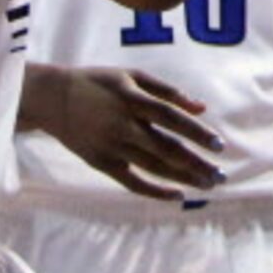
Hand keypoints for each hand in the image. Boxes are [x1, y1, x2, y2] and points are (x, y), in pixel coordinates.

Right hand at [39, 67, 224, 201]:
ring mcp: (111, 147)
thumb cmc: (99, 83)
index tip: (220, 146)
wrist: (52, 98)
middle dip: (196, 163)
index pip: (172, 118)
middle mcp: (123, 126)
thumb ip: (167, 91)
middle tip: (221, 176)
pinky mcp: (101, 163)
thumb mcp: (132, 76)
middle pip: (166, 148)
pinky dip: (154, 191)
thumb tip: (202, 107)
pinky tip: (177, 195)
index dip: (196, 132)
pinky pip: (131, 182)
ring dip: (183, 178)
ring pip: (153, 167)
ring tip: (208, 185)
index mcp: (133, 100)